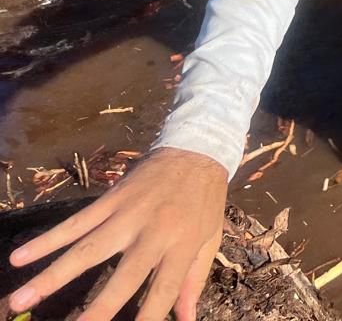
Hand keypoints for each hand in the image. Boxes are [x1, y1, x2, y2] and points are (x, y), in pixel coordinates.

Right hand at [6, 147, 227, 320]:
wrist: (198, 148)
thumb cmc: (205, 199)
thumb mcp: (209, 239)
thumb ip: (194, 280)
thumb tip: (187, 319)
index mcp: (182, 244)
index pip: (164, 289)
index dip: (149, 315)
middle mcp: (154, 232)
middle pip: (124, 276)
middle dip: (99, 308)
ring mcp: (129, 214)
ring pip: (87, 249)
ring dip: (52, 276)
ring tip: (21, 299)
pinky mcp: (111, 198)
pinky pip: (76, 222)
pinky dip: (48, 239)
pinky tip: (22, 256)